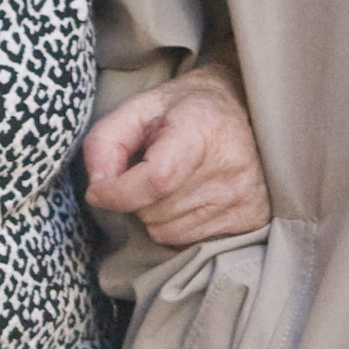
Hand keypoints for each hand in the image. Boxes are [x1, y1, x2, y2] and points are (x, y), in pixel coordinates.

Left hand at [82, 59, 269, 248]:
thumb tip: (97, 187)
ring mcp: (244, 196)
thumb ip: (105, 140)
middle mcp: (230, 165)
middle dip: (139, 196)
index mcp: (202, 127)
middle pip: (153, 211)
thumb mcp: (139, 108)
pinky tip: (193, 195)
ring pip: (165, 231)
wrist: (246, 108)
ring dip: (157, 212)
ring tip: (175, 180)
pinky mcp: (252, 218)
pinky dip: (179, 223)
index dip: (119, 192)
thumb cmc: (186, 108)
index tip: (99, 190)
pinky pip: (188, 241)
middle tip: (154, 168)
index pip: (156, 180)